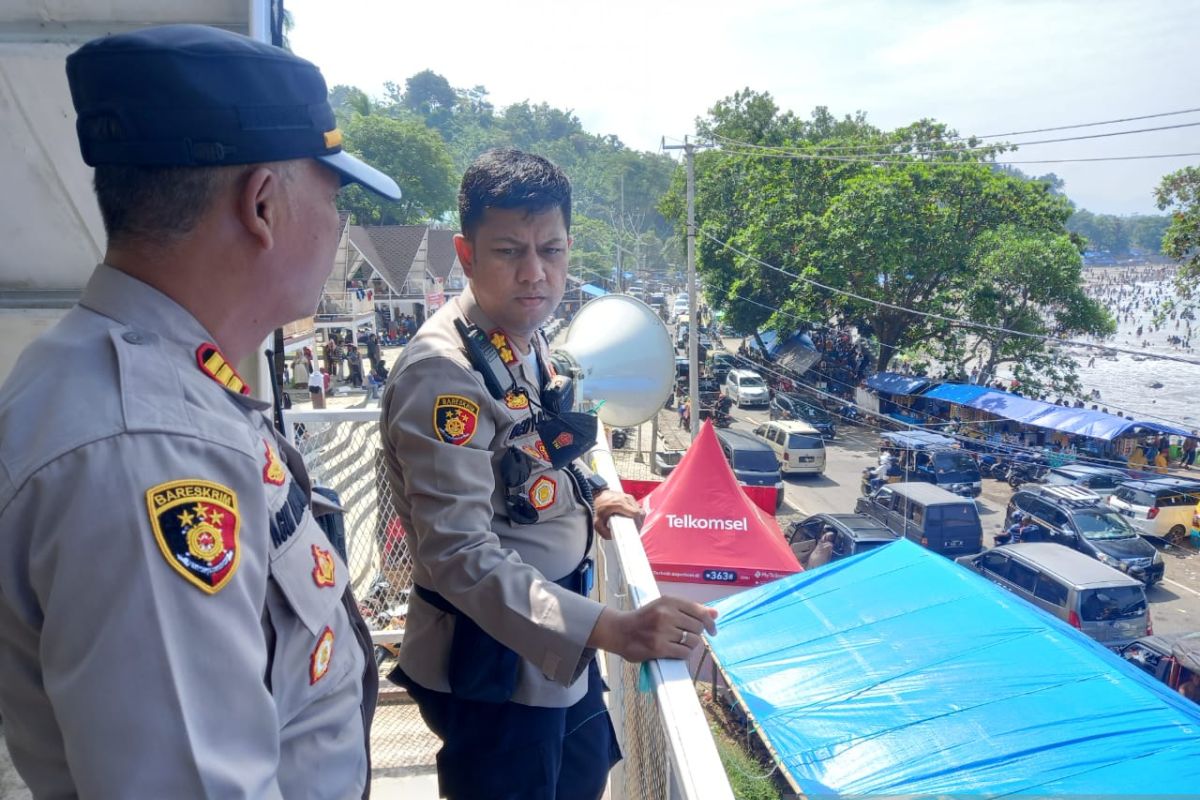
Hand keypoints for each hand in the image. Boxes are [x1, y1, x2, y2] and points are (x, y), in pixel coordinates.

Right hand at [587, 596, 717, 661]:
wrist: (620, 631)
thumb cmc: (645, 618)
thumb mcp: (665, 607)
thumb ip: (690, 609)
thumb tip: (715, 614)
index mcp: (668, 601)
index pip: (699, 611)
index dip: (710, 623)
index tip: (713, 631)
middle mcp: (666, 614)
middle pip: (698, 628)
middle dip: (696, 634)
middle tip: (684, 636)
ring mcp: (662, 631)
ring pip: (693, 641)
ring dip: (689, 645)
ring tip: (678, 644)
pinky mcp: (658, 648)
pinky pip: (684, 653)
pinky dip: (683, 654)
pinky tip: (675, 652)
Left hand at [592, 489, 643, 539]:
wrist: (597, 493)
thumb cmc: (598, 506)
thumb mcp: (597, 521)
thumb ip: (603, 532)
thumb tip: (612, 537)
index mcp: (620, 504)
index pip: (636, 514)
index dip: (637, 524)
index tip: (634, 531)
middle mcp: (626, 499)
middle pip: (640, 513)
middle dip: (639, 523)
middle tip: (634, 530)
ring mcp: (629, 497)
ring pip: (640, 510)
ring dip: (638, 519)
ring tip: (633, 526)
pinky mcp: (629, 497)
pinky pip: (638, 507)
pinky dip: (637, 514)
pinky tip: (631, 519)